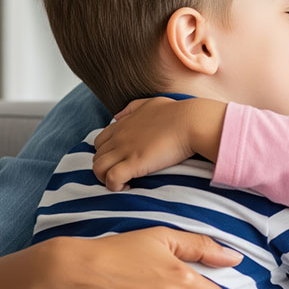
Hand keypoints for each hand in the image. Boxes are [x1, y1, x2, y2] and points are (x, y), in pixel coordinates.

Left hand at [93, 97, 222, 190]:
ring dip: (106, 178)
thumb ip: (133, 108)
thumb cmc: (178, 112)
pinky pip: (112, 179)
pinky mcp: (134, 163)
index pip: (99, 142)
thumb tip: (117, 116)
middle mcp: (120, 137)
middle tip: (123, 174)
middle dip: (106, 168)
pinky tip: (128, 186)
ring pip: (98, 169)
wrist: (192, 121)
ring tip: (123, 182)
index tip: (121, 160)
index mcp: (123, 124)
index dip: (106, 153)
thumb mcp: (152, 102)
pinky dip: (115, 185)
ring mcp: (125, 150)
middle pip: (97, 157)